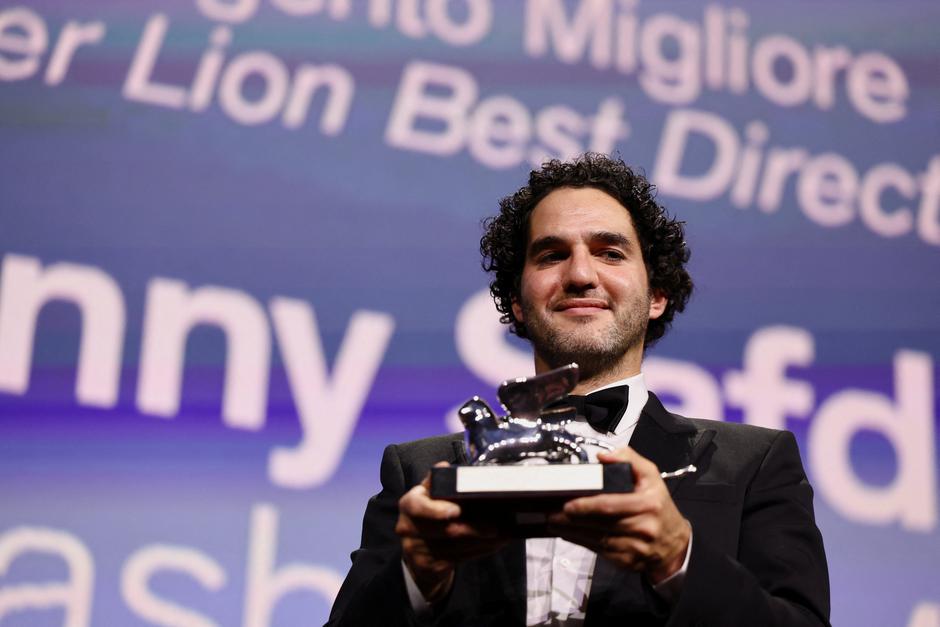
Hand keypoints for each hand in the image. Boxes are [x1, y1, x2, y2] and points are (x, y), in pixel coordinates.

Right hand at [396, 463, 508, 602]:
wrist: (416, 550)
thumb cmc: (428, 514)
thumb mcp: (428, 495)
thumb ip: (437, 481)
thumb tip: (445, 466)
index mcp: (409, 504)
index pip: (419, 507)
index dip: (437, 510)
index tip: (458, 510)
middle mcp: (408, 527)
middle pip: (445, 530)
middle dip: (474, 529)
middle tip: (496, 526)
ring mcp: (416, 550)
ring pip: (455, 548)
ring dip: (482, 542)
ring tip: (502, 535)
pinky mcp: (428, 567)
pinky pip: (458, 560)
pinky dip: (479, 552)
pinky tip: (492, 545)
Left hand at [547, 447, 690, 583]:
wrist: (674, 543)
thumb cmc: (658, 504)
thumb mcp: (650, 475)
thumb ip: (628, 459)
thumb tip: (602, 456)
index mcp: (648, 503)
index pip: (610, 505)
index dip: (586, 505)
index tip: (567, 504)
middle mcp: (643, 527)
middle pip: (600, 524)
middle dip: (572, 520)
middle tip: (551, 513)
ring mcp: (636, 548)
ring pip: (597, 540)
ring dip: (572, 532)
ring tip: (554, 523)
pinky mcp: (627, 562)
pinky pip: (599, 552)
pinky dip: (581, 542)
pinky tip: (569, 534)